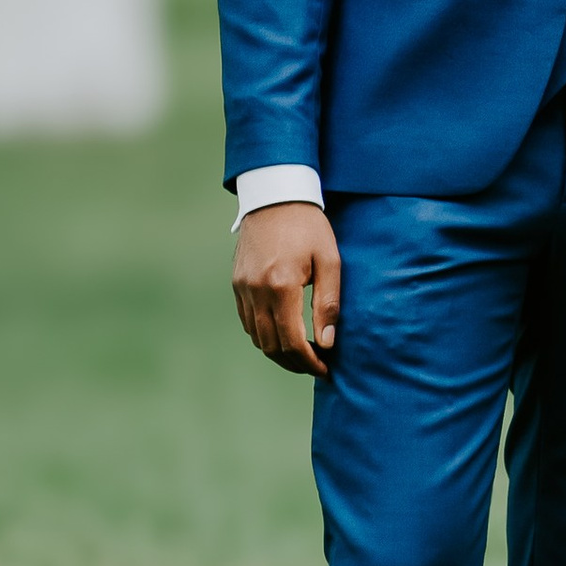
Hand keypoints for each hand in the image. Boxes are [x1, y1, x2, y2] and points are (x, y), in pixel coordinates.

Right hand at [232, 201, 340, 377]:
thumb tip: (327, 343)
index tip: (324, 368)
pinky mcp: (236, 283)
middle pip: (271, 345)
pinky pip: (247, 321)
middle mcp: (257, 290)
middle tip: (315, 366)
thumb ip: (328, 303)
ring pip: (256, 337)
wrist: (276, 196)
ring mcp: (242, 288)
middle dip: (294, 363)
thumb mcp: (329, 260)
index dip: (308, 361)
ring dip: (278, 352)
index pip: (292, 340)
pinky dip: (263, 335)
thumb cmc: (309, 226)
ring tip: (301, 354)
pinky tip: (282, 334)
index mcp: (282, 285)